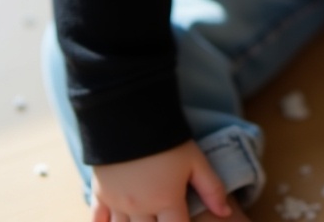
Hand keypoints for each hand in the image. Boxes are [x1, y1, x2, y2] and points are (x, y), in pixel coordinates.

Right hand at [90, 140, 230, 221]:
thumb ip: (211, 188)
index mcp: (166, 201)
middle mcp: (140, 208)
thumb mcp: (195, 159)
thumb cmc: (167, 137)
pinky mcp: (100, 193)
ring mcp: (118, 202)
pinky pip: (97, 219)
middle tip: (161, 218)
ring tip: (144, 219)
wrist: (130, 112)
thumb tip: (226, 213)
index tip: (182, 221)